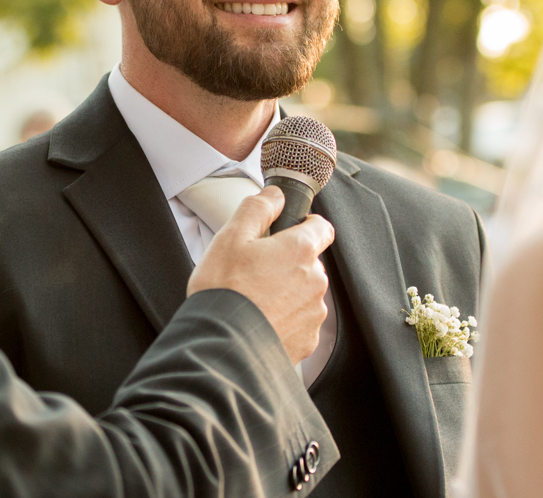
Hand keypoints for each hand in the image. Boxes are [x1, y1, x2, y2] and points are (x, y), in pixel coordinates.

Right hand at [187, 186, 333, 364]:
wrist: (221, 348)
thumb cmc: (224, 291)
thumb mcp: (231, 237)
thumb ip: (258, 208)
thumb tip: (276, 195)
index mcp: (301, 250)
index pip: (321, 227)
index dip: (304, 225)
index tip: (286, 231)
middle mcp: (315, 280)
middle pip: (310, 262)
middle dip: (288, 262)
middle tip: (255, 270)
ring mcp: (313, 312)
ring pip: (305, 292)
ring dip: (287, 292)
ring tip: (254, 300)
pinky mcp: (307, 340)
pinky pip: (300, 321)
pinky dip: (285, 319)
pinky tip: (260, 321)